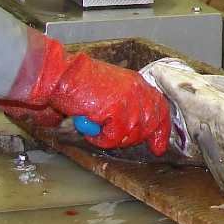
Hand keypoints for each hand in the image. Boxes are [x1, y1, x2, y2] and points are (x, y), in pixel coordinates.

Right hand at [14, 39, 170, 153]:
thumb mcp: (111, 90)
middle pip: (148, 126)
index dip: (160, 131)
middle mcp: (138, 91)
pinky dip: (99, 138)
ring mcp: (129, 101)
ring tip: (95, 127)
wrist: (63, 76)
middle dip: (132, 138)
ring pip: (130, 135)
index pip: (160, 109)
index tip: (158, 147)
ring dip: (111, 138)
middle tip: (113, 138)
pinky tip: (90, 128)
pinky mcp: (117, 111)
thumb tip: (136, 127)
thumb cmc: (80, 83)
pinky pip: (113, 138)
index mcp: (138, 83)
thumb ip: (127, 104)